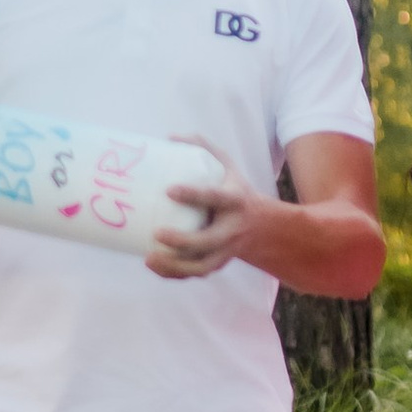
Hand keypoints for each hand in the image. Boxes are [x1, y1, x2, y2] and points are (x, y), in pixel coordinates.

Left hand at [143, 137, 256, 280]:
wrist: (262, 226)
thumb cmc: (234, 190)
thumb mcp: (227, 166)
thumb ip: (203, 148)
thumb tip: (169, 137)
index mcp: (234, 200)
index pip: (215, 197)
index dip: (193, 195)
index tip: (169, 190)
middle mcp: (232, 229)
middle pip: (208, 241)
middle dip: (182, 241)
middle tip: (157, 233)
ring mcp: (226, 250)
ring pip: (202, 265)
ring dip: (175, 265)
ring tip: (150, 257)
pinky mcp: (217, 263)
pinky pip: (195, 272)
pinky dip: (174, 273)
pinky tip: (153, 263)